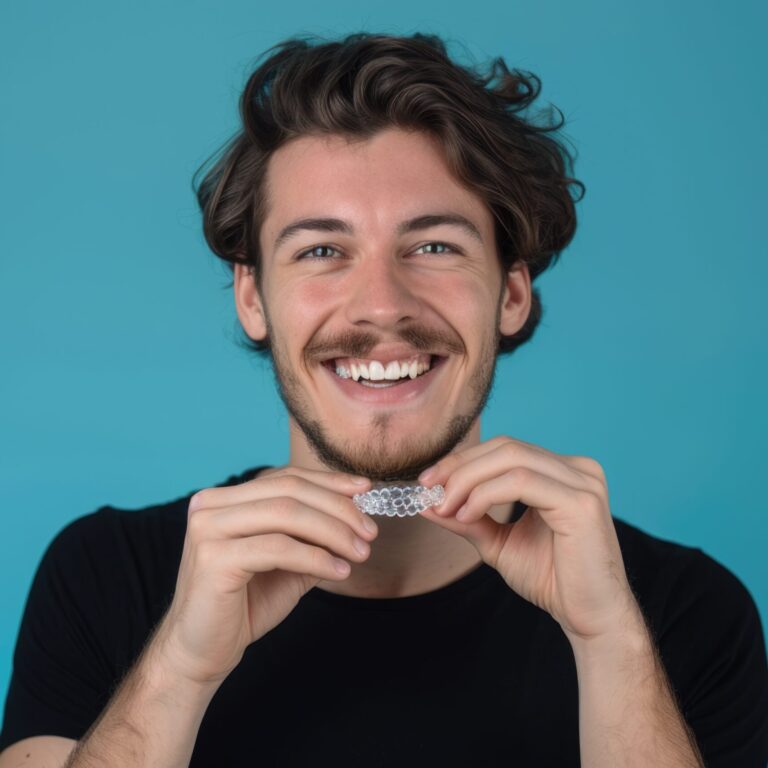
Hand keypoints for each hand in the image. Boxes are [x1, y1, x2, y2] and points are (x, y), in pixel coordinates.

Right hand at [152, 467, 376, 686]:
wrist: (201, 652)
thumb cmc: (243, 606)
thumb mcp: (286, 562)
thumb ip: (312, 536)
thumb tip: (356, 516)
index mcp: (225, 499)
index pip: (286, 477)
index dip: (329, 482)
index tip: (365, 490)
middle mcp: (211, 505)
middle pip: (289, 491)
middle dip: (338, 508)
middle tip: (370, 532)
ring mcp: (208, 528)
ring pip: (287, 514)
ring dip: (333, 532)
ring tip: (361, 552)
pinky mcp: (213, 558)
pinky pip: (279, 548)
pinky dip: (317, 558)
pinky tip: (339, 571)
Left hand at [417, 436, 642, 645]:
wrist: (590, 619)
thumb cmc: (552, 581)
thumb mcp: (498, 542)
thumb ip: (468, 519)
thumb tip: (426, 502)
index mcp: (562, 472)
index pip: (504, 449)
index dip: (462, 460)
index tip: (428, 482)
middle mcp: (577, 469)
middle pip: (505, 447)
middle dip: (459, 466)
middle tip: (428, 490)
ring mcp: (583, 482)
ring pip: (511, 459)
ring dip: (468, 481)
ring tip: (446, 508)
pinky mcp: (581, 502)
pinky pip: (521, 482)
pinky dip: (486, 494)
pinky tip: (467, 515)